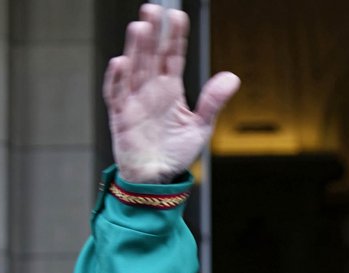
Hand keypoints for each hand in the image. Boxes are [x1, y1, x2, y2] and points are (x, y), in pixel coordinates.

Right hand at [103, 3, 240, 183]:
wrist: (157, 179)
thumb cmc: (175, 152)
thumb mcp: (200, 126)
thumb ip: (212, 102)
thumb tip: (232, 77)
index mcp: (169, 89)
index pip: (172, 57)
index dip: (174, 38)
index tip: (177, 16)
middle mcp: (150, 90)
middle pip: (150, 56)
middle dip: (152, 33)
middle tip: (153, 9)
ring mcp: (134, 102)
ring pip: (134, 70)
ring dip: (136, 49)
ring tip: (140, 27)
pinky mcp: (121, 117)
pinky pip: (116, 95)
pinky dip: (117, 80)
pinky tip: (121, 62)